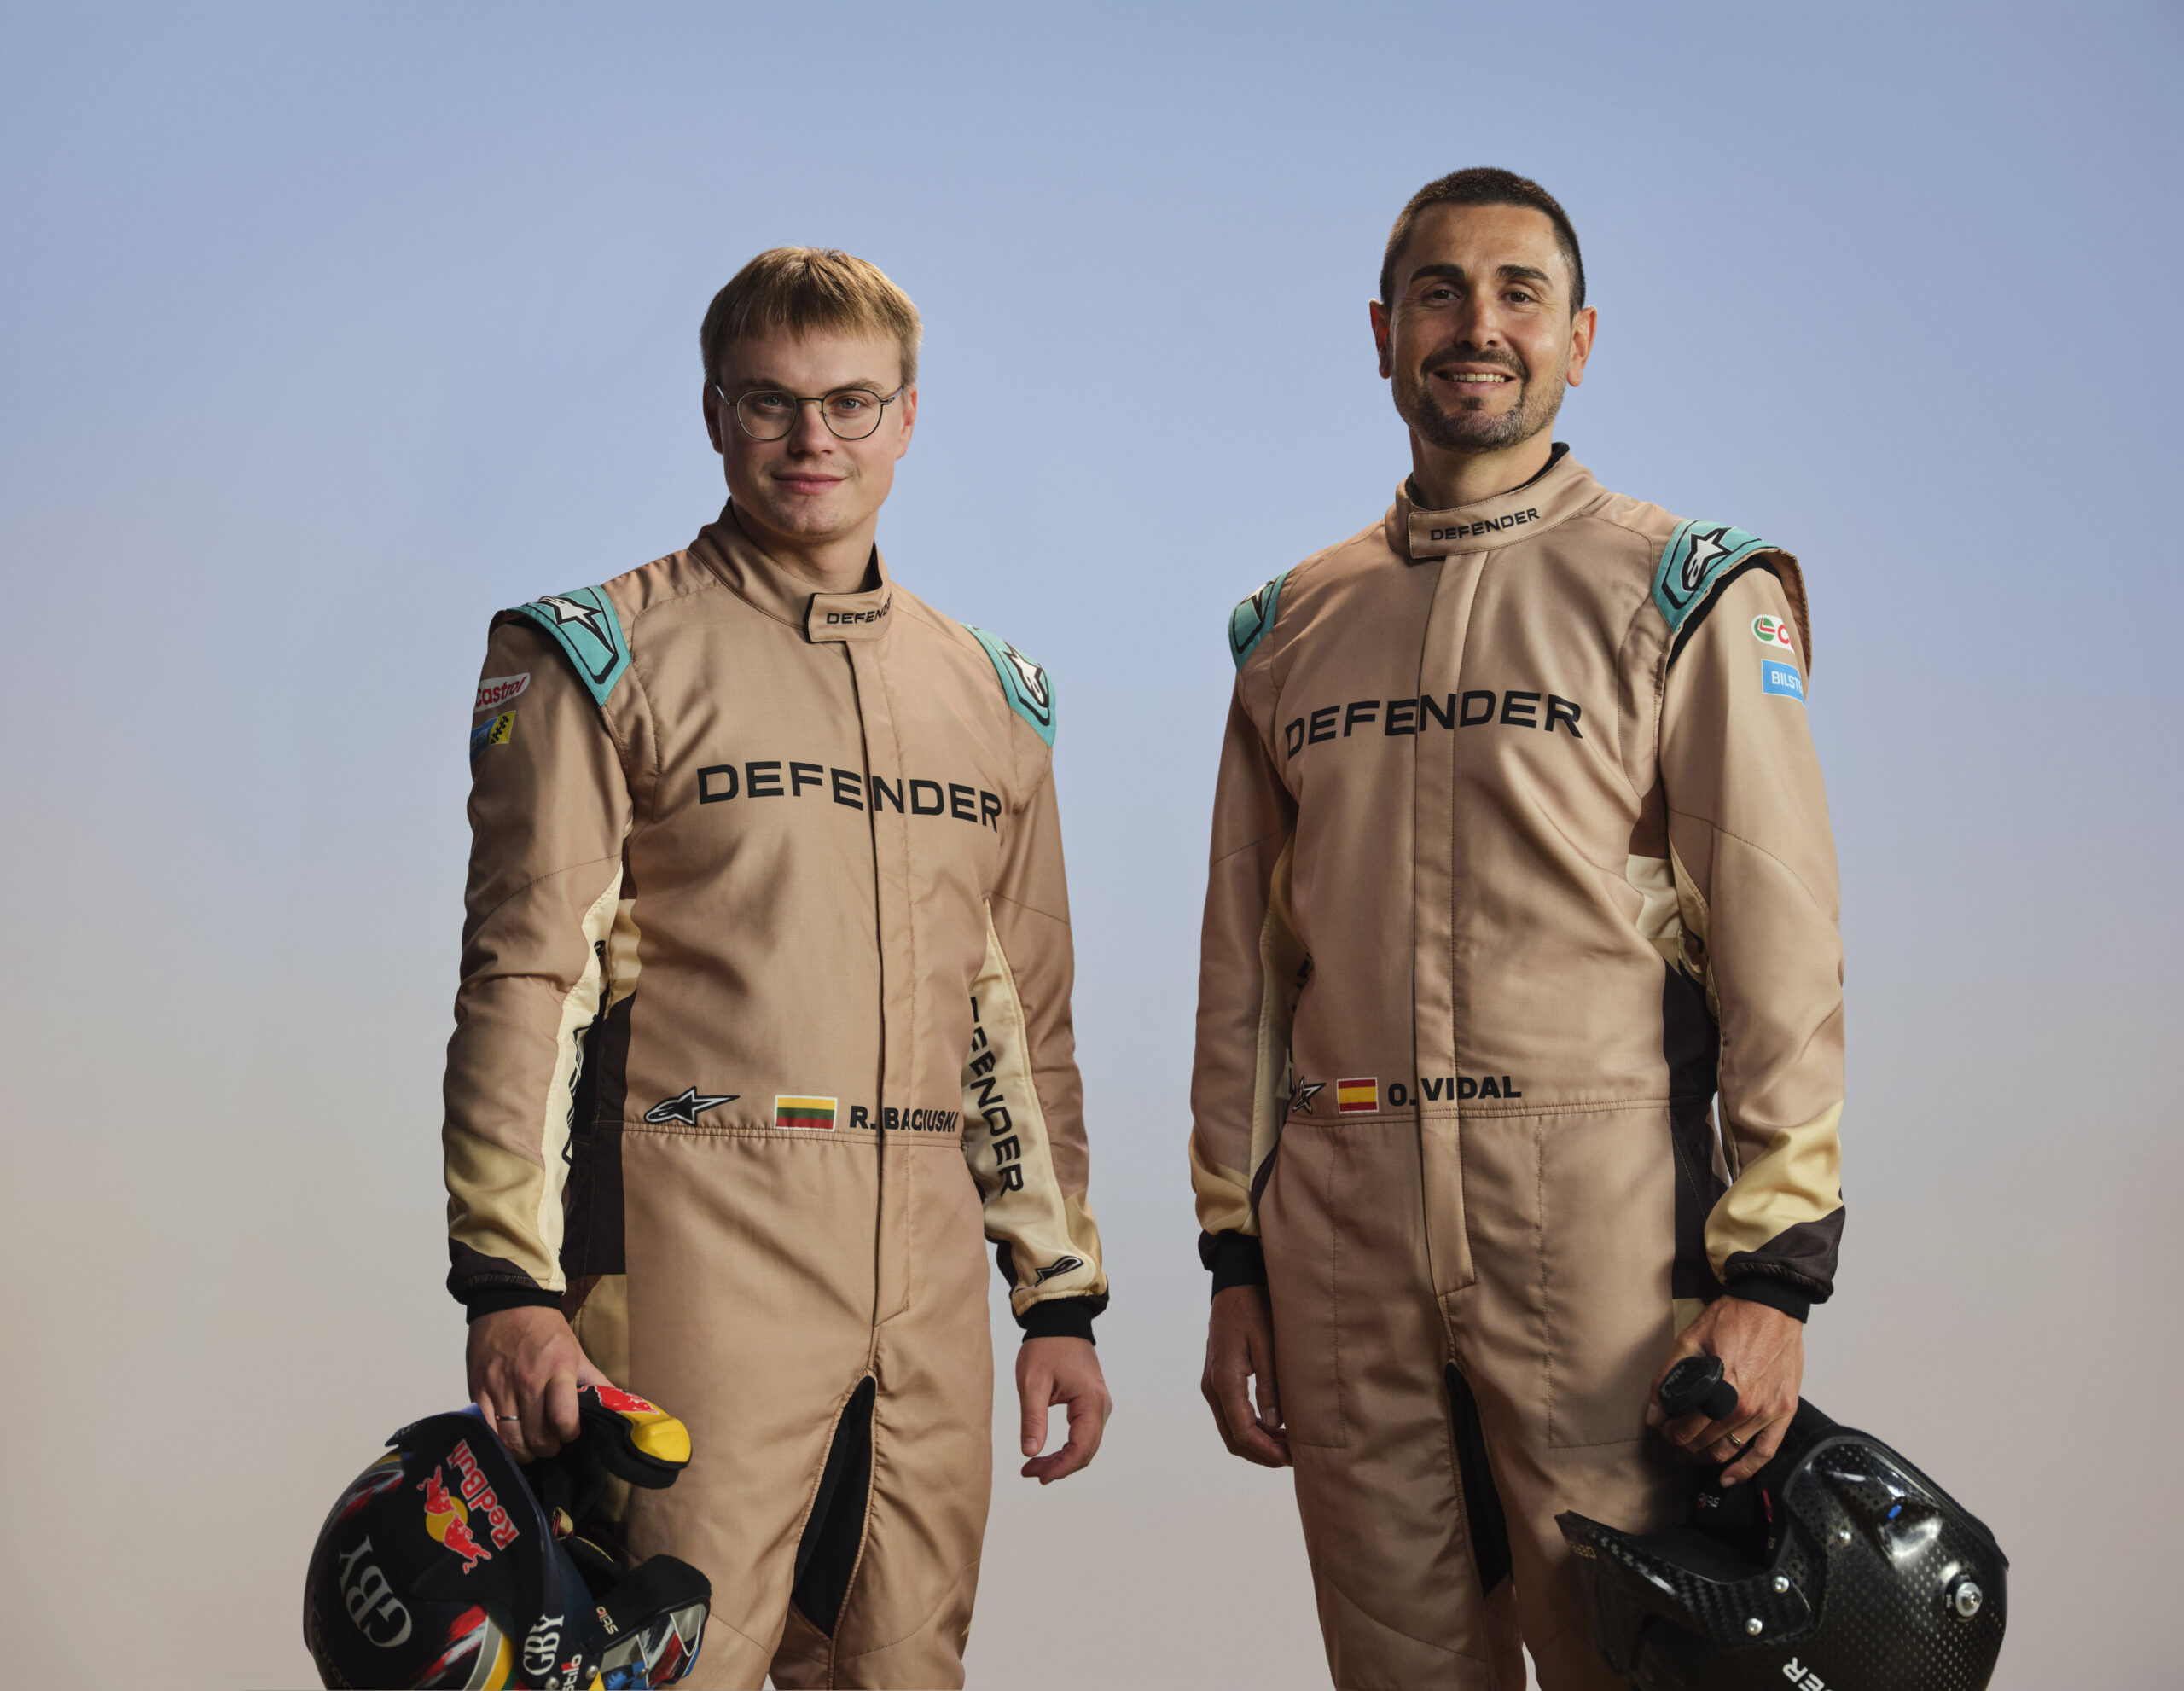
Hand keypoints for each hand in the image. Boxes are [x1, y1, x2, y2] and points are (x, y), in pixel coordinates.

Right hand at [466, 1305, 609, 1461]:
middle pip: (537, 1437)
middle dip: (548, 1448)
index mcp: (557, 1370)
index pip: (563, 1419)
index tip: (570, 1433)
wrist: (507, 1303)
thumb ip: (595, 1382)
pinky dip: (499, 1441)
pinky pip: (487, 1430)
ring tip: (530, 1445)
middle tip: (551, 1444)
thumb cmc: (545, 1330)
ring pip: (511, 1440)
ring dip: (524, 1451)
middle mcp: (527, 1381)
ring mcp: (499, 1387)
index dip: (569, 1435)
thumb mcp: (577, 1352)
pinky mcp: (477, 1390)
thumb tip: (619, 1404)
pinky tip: (508, 1438)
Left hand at [1016, 1336, 1110, 1483]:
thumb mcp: (1032, 1382)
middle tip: (1029, 1472)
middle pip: (1086, 1451)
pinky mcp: (1092, 1404)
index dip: (1060, 1467)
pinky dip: (1067, 1448)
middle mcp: (1102, 1406)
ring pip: (1086, 1445)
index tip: (1035, 1475)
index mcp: (1091, 1401)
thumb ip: (1032, 1419)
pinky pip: (1084, 1434)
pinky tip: (1046, 1452)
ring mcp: (1099, 1405)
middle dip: (1059, 1467)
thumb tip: (1030, 1453)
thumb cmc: (1045, 1347)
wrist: (1060, 1321)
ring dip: (1062, 1459)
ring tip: (1033, 1465)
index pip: (1081, 1447)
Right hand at [1201, 1284, 1289, 1466]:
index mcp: (1224, 1380)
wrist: (1233, 1287)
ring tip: (1288, 1445)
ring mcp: (1212, 1385)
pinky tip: (1275, 1427)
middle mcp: (1213, 1388)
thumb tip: (1276, 1424)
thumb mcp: (1266, 1345)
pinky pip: (1231, 1416)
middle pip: (1233, 1438)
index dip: (1266, 1450)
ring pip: (1231, 1430)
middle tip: (1293, 1458)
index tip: (1290, 1459)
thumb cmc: (1252, 1309)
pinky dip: (1252, 1429)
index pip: (1242, 1431)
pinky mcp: (1218, 1381)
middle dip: (1262, 1453)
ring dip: (1258, 1443)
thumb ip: (1270, 1386)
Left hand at [1645, 1296, 1802, 1484]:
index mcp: (1722, 1387)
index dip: (1669, 1432)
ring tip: (1692, 1452)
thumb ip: (1669, 1377)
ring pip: (1729, 1449)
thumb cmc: (1734, 1318)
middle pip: (1706, 1441)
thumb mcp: (1691, 1339)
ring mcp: (1768, 1411)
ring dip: (1706, 1456)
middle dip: (1683, 1444)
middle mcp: (1746, 1405)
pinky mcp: (1784, 1411)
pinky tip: (1728, 1477)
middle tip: (1673, 1440)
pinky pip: (1765, 1452)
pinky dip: (1746, 1469)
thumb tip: (1654, 1411)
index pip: (1687, 1426)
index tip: (1662, 1428)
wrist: (1772, 1305)